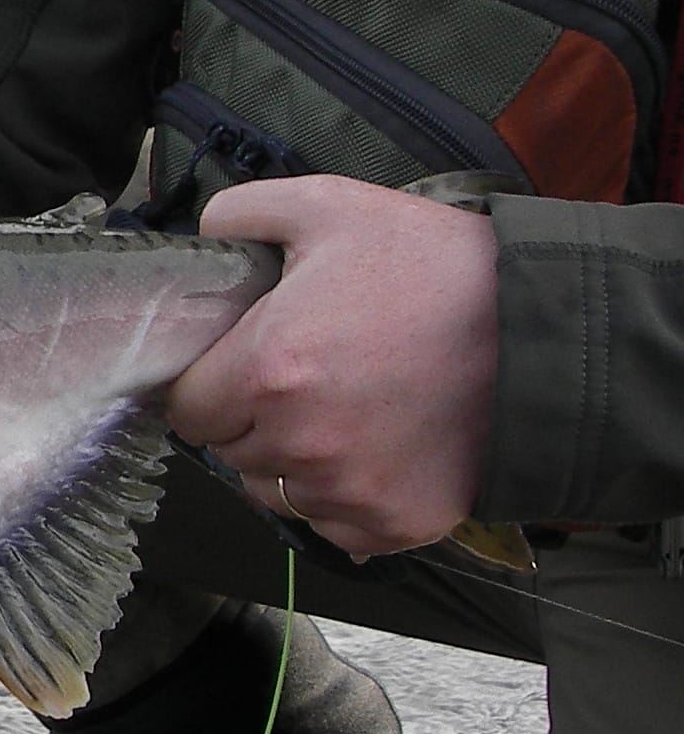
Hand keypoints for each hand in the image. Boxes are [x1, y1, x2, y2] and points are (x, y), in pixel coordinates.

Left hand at [165, 176, 497, 557]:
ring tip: (344, 413)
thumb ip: (242, 214)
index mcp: (267, 371)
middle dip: (251, 419)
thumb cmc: (438, 267)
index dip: (209, 385)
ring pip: (275, 493)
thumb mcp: (330, 206)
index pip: (188, 409)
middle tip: (304, 381)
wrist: (547, 330)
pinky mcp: (395, 523)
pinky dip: (343, 499)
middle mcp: (299, 443)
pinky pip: (332, 526)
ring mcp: (348, 491)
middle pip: (230, 451)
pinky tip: (377, 450)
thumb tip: (203, 235)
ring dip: (291, 463)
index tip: (239, 368)